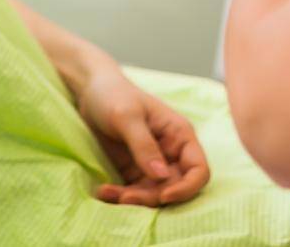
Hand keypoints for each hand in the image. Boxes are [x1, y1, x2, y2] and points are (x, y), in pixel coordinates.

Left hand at [77, 68, 209, 205]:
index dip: (187, 188)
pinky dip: (119, 195)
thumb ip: (144, 146)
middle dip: (152, 197)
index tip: (164, 195)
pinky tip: (102, 191)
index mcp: (180, 135)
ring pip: (153, 194)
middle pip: (174, 188)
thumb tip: (162, 177)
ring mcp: (153, 164)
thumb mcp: (127, 117)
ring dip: (132, 199)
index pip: (198, 170)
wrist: (90, 91)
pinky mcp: (134, 171)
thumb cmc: (113, 94)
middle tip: (125, 197)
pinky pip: (133, 191)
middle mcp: (171, 153)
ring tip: (106, 193)